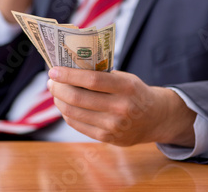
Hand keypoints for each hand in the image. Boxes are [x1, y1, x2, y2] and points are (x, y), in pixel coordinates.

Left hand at [47, 67, 196, 146]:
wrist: (156, 119)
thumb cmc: (135, 93)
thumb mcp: (125, 78)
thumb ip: (102, 75)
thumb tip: (69, 69)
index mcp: (126, 87)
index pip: (91, 80)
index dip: (69, 75)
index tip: (53, 70)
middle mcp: (120, 108)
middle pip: (78, 98)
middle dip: (58, 89)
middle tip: (51, 82)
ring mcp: (113, 126)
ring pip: (74, 113)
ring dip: (59, 101)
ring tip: (56, 93)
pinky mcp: (107, 138)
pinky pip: (77, 125)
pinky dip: (67, 113)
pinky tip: (65, 105)